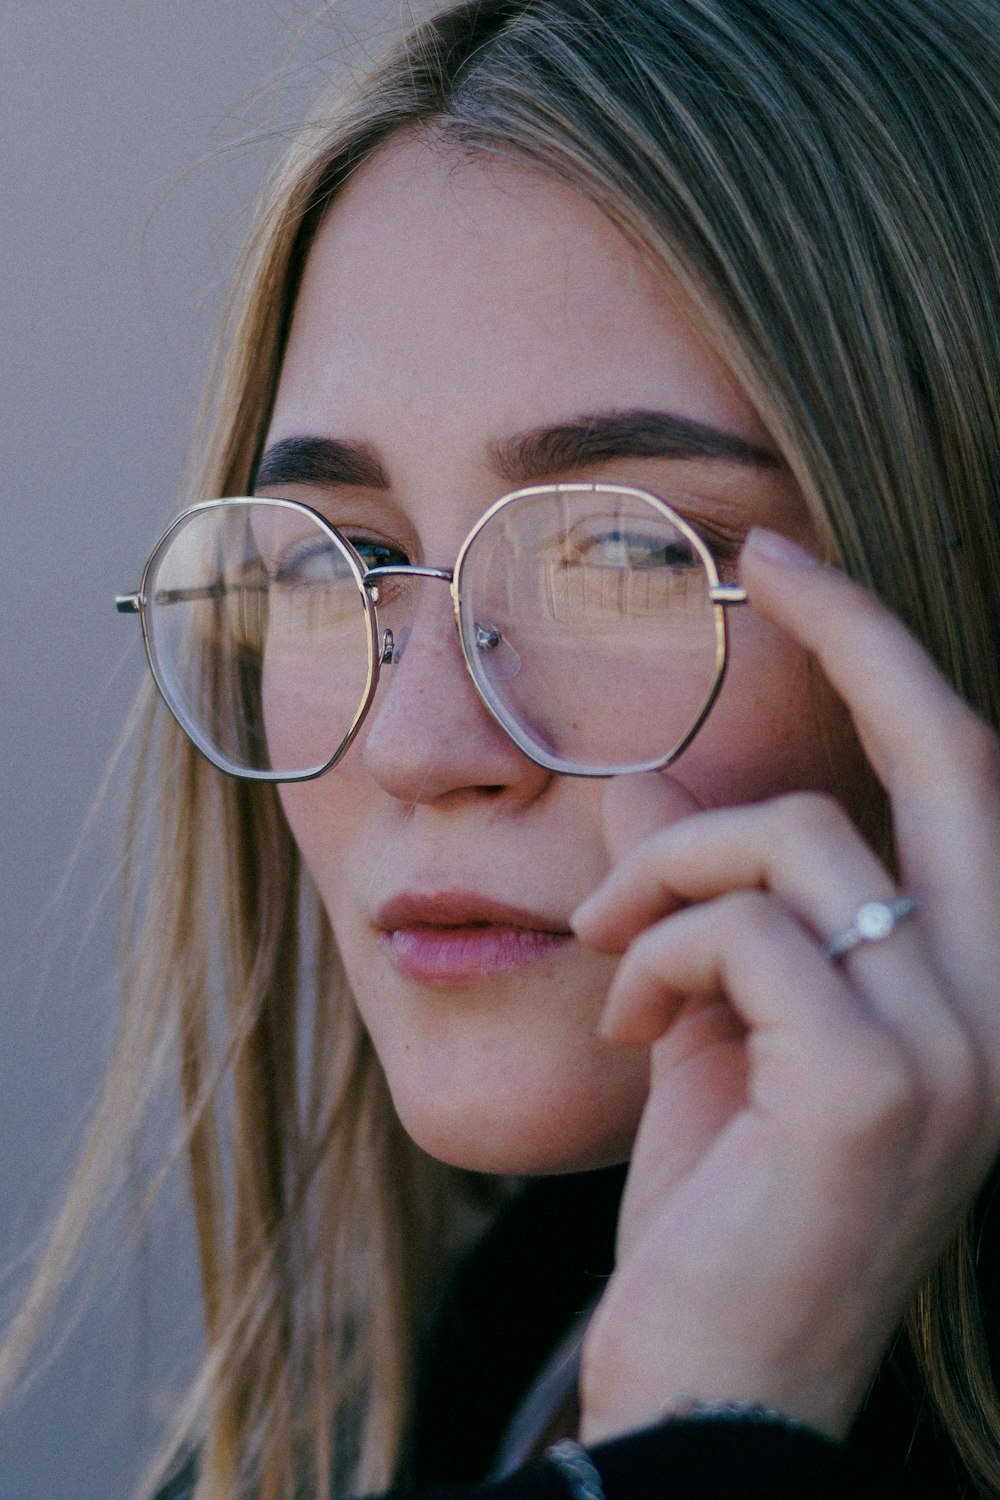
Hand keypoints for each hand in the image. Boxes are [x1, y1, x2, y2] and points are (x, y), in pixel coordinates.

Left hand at [573, 528, 999, 1445]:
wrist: (713, 1389)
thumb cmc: (726, 1208)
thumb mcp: (715, 1022)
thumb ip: (704, 898)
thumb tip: (655, 768)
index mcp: (977, 986)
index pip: (960, 775)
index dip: (888, 655)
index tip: (796, 568)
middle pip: (947, 754)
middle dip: (857, 632)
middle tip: (763, 563)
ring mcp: (956, 1048)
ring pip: (792, 839)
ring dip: (665, 872)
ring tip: (611, 955)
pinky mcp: (873, 1087)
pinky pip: (740, 931)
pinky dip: (655, 952)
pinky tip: (623, 1023)